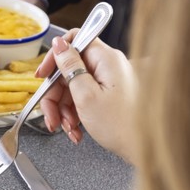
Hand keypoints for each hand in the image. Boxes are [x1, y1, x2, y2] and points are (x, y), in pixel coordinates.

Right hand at [36, 32, 137, 162]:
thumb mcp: (86, 96)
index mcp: (106, 59)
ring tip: (69, 129)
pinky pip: (86, 98)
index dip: (54, 57)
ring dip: (65, 110)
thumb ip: (70, 67)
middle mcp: (109, 66)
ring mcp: (110, 81)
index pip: (73, 41)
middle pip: (70, 70)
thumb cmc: (122, 126)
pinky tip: (77, 131)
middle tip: (52, 117)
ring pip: (75, 88)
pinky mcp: (111, 96)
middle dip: (56, 96)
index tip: (42, 75)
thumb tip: (59, 44)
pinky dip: (77, 115)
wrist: (146, 149)